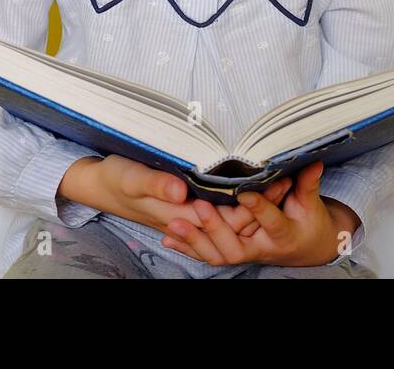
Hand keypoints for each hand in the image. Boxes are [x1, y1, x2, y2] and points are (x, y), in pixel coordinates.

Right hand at [59, 155, 291, 236]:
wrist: (102, 184)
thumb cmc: (117, 178)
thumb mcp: (132, 178)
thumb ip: (156, 185)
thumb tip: (182, 191)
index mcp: (181, 212)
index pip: (226, 216)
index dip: (254, 203)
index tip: (277, 181)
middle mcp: (191, 217)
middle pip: (237, 217)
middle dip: (264, 201)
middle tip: (291, 177)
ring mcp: (191, 211)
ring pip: (233, 212)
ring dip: (257, 199)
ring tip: (284, 177)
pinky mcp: (190, 202)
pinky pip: (223, 204)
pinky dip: (242, 196)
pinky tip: (258, 180)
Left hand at [160, 161, 357, 266]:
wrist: (305, 248)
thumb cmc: (308, 223)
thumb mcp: (311, 204)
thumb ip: (308, 183)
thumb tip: (313, 160)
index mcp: (283, 235)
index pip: (271, 222)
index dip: (259, 209)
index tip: (245, 193)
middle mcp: (260, 248)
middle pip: (236, 247)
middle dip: (215, 228)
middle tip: (199, 207)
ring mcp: (244, 254)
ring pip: (217, 255)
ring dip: (194, 240)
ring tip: (174, 222)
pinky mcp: (232, 254)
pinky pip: (207, 255)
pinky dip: (187, 247)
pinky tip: (168, 237)